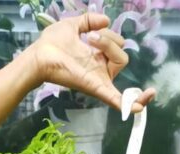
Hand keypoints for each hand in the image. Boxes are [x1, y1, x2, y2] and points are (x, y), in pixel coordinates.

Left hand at [27, 13, 154, 112]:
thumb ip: (89, 20)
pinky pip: (116, 99)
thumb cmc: (52, 43)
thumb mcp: (73, 25)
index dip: (109, 34)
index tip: (92, 31)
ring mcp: (100, 80)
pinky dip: (130, 105)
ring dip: (108, 44)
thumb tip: (106, 20)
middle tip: (91, 37)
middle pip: (122, 54)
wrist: (39, 55)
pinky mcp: (95, 87)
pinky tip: (139, 108)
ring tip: (90, 41)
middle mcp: (101, 70)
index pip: (118, 45)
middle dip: (110, 39)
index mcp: (98, 58)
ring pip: (121, 61)